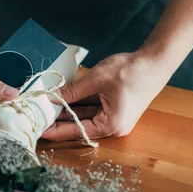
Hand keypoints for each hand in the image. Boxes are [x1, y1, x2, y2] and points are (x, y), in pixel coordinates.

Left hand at [41, 50, 173, 140]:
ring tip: (46, 106)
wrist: (155, 61)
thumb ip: (72, 91)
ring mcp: (115, 118)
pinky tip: (63, 99)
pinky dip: (79, 104)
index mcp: (111, 125)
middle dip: (59, 118)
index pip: (76, 130)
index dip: (55, 130)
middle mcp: (114, 127)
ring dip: (68, 110)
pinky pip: (93, 108)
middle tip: (37, 115)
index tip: (38, 129)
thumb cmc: (131, 71)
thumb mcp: (96, 79)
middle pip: (80, 125)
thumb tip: (50, 98)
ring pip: (85, 116)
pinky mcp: (116, 108)